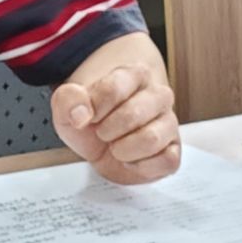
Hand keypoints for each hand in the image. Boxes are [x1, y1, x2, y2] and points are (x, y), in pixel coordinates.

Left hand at [52, 64, 181, 184]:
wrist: (102, 141)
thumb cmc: (92, 119)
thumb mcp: (68, 107)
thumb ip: (67, 100)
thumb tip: (80, 114)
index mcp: (135, 75)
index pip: (114, 88)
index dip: (94, 108)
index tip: (89, 116)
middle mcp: (158, 95)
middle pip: (133, 114)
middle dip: (107, 131)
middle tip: (102, 133)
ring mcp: (169, 122)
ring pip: (151, 139)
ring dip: (124, 150)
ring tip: (116, 147)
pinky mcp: (173, 149)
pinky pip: (166, 161)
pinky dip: (141, 167)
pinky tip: (131, 160)